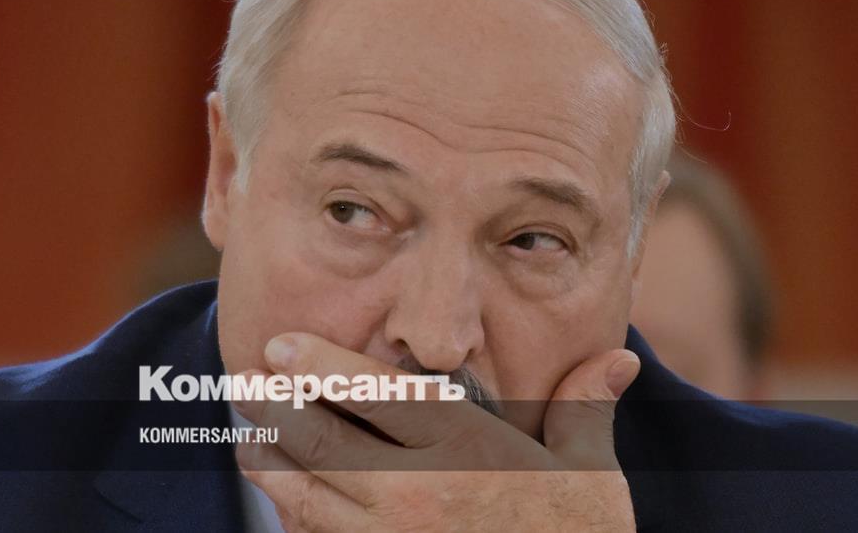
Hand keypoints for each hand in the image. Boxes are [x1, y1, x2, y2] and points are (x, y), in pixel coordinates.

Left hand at [232, 332, 639, 531]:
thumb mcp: (590, 475)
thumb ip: (585, 410)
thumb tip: (616, 358)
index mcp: (463, 450)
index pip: (377, 393)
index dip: (323, 363)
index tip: (282, 343)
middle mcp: (416, 493)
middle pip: (323, 439)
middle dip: (274, 404)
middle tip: (241, 378)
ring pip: (307, 496)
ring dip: (269, 462)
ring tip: (245, 436)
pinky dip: (293, 521)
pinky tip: (283, 502)